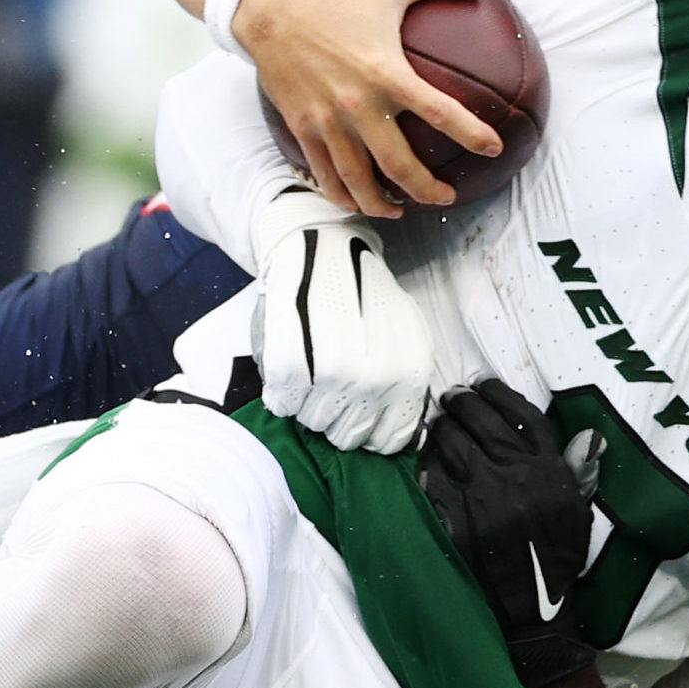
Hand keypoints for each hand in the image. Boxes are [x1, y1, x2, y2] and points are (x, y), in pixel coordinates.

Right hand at [237, 0, 504, 217]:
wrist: (268, 4)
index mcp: (385, 71)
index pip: (439, 112)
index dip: (471, 134)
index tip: (492, 146)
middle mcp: (357, 104)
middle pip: (399, 165)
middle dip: (427, 189)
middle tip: (447, 196)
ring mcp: (326, 120)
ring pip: (358, 180)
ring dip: (382, 204)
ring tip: (400, 211)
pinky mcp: (302, 126)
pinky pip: (324, 173)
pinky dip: (341, 194)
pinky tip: (356, 201)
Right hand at [254, 192, 436, 453]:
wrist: (322, 246)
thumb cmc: (362, 292)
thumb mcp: (405, 334)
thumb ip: (403, 386)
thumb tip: (396, 435)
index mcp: (407, 374)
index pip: (387, 440)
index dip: (369, 427)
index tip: (357, 408)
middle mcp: (374, 379)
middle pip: (346, 436)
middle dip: (336, 413)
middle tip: (330, 376)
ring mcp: (331, 375)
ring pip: (312, 422)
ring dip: (308, 400)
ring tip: (312, 361)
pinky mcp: (290, 367)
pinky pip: (281, 404)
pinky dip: (281, 388)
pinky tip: (293, 357)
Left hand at [416, 380, 605, 687]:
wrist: (530, 611)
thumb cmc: (557, 561)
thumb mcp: (578, 513)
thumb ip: (575, 471)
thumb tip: (583, 435)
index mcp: (549, 472)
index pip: (521, 416)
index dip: (498, 393)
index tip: (483, 385)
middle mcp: (517, 478)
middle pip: (482, 422)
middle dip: (462, 402)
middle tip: (451, 397)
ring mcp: (483, 498)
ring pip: (453, 444)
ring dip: (442, 426)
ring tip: (438, 421)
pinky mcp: (456, 518)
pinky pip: (434, 477)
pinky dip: (427, 462)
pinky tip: (426, 456)